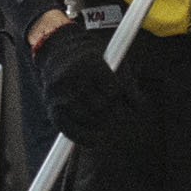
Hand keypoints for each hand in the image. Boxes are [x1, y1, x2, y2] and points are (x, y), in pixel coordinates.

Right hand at [33, 15, 139, 148]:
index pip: (113, 91)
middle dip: (110, 109)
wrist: (58, 49)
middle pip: (101, 107)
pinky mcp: (51, 106)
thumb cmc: (91, 57)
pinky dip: (83, 137)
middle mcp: (71, 77)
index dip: (118, 94)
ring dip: (98, 122)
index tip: (114, 89)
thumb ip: (127, 83)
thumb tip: (139, 106)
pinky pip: (69, 129)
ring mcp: (59, 93)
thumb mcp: (112, 60)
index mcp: (89, 62)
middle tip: (109, 105)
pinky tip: (94, 141)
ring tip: (100, 114)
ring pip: (88, 119)